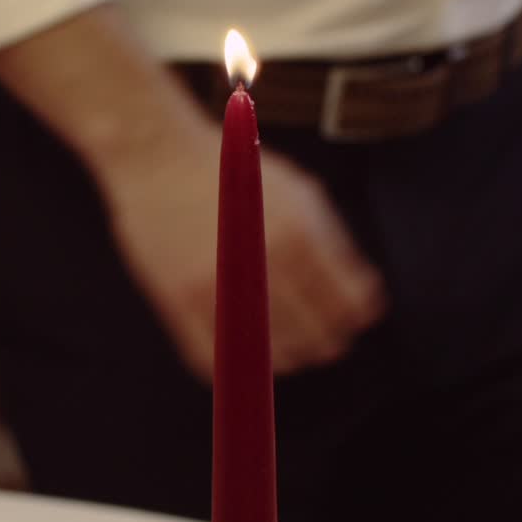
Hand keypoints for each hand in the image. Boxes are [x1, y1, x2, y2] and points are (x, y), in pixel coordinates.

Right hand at [101, 135, 385, 378]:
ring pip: (268, 355)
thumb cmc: (232, 172)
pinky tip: (243, 352)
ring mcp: (216, 285)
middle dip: (326, 343)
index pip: (345, 305)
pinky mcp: (178, 300)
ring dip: (287, 358)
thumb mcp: (298, 192)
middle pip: (314, 336)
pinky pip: (214, 357)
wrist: (158, 157)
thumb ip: (334, 244)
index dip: (354, 319)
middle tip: (323, 342)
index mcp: (296, 236)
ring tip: (287, 349)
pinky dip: (234, 363)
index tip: (351, 321)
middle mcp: (260, 264)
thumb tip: (363, 295)